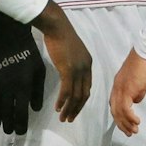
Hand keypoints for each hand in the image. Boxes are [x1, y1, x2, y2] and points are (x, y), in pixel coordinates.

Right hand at [0, 9, 45, 134]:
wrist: (8, 36)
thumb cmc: (28, 53)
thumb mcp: (39, 71)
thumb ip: (37, 92)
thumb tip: (34, 109)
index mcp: (22, 87)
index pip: (21, 113)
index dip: (20, 125)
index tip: (21, 132)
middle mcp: (6, 88)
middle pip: (6, 114)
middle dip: (8, 125)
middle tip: (10, 131)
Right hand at [30, 1, 91, 122]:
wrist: (57, 26)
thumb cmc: (61, 36)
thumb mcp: (71, 51)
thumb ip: (73, 62)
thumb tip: (67, 71)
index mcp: (88, 64)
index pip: (88, 87)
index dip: (82, 100)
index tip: (75, 108)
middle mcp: (86, 68)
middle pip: (84, 94)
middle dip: (77, 108)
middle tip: (70, 118)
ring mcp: (78, 70)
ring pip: (76, 95)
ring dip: (69, 108)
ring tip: (63, 118)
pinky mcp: (68, 70)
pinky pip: (67, 90)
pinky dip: (63, 101)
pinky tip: (58, 107)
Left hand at [111, 49, 145, 136]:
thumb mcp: (141, 80)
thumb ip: (138, 90)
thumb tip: (137, 100)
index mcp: (118, 85)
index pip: (114, 104)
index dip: (119, 117)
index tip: (125, 125)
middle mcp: (116, 88)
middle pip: (115, 110)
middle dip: (122, 124)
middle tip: (130, 133)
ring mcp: (121, 88)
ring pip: (119, 111)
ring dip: (126, 123)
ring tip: (134, 131)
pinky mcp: (128, 89)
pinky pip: (126, 108)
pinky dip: (130, 117)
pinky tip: (137, 122)